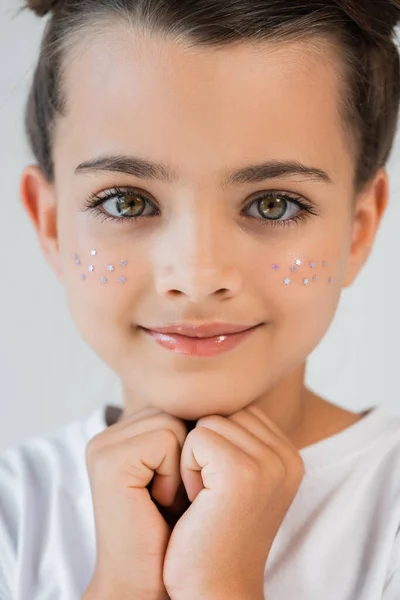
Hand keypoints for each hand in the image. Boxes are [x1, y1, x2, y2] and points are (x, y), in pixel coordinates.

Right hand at [82, 406, 188, 599]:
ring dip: (183, 465)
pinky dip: (173, 474)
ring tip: (167, 499)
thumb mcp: (186, 470)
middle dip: (191, 453)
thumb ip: (188, 430)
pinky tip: (158, 502)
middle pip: (177, 410)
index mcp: (126, 433)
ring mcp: (104, 445)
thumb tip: (222, 395)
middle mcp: (110, 434)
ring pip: (174, 422)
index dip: (196, 445)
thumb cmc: (179, 531)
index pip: (178, 406)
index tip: (185, 485)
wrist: (152, 583)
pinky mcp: (108, 460)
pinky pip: (165, 440)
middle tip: (177, 495)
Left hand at [162, 404, 304, 599]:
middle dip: (204, 446)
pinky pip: (196, 438)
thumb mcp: (236, 479)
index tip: (216, 485)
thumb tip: (208, 394)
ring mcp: (269, 464)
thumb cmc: (212, 534)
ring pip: (208, 421)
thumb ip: (237, 438)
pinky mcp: (242, 473)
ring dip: (192, 458)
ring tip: (204, 498)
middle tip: (208, 493)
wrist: (212, 589)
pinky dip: (186, 468)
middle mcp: (287, 456)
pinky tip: (197, 502)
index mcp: (289, 455)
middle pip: (224, 410)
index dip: (213, 442)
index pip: (238, 411)